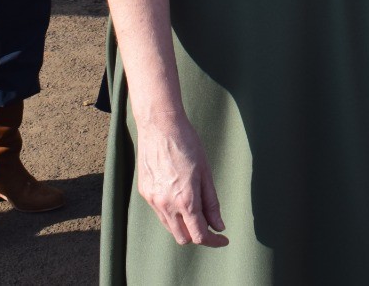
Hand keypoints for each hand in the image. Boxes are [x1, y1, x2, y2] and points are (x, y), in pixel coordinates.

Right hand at [134, 112, 227, 247]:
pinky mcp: (145, 193)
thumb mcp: (206, 172)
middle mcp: (166, 205)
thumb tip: (219, 225)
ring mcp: (153, 200)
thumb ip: (211, 203)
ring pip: (170, 227)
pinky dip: (172, 213)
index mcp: (185, 200)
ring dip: (184, 225)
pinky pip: (160, 213)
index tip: (223, 239)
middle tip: (210, 223)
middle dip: (198, 235)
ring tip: (195, 207)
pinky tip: (179, 196)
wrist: (160, 126)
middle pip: (183, 238)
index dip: (213, 241)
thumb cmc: (187, 144)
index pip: (199, 235)